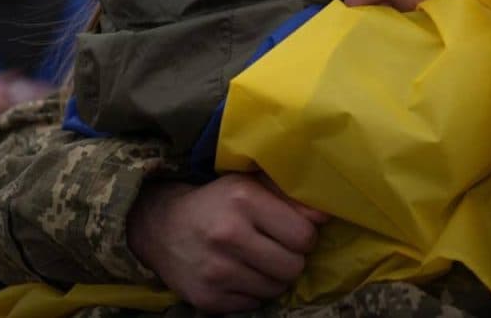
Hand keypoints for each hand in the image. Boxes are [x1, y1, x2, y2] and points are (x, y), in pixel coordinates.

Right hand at [127, 173, 328, 312]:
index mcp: (244, 199)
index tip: (292, 230)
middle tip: (278, 248)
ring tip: (258, 260)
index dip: (304, 235)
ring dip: (274, 277)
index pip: (303, 235)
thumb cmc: (219, 203)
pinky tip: (239, 273)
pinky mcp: (207, 298)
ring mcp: (216, 271)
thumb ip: (290, 196)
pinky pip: (254, 304)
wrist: (163, 228)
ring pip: (276, 289)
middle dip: (291, 258)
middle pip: (293, 266)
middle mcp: (228, 234)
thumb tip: (326, 215)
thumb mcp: (251, 185)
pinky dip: (253, 291)